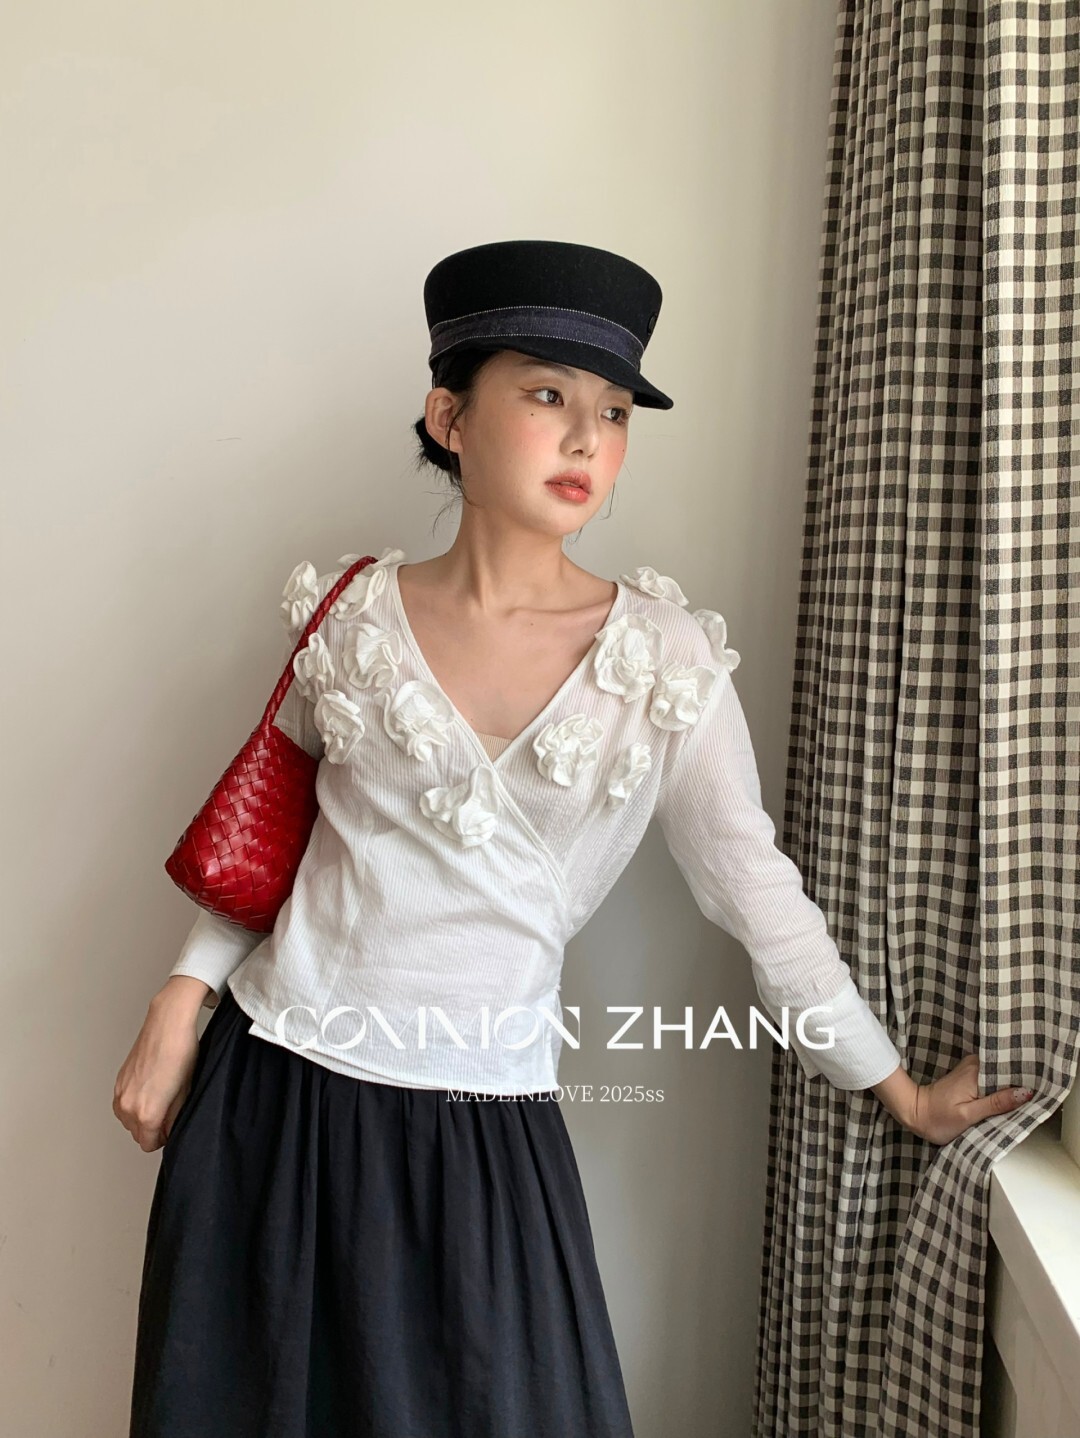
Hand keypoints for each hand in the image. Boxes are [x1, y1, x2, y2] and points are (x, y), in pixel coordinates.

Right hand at [113, 990, 202, 1152]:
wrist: (167, 1024)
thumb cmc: (180, 1051)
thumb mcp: (186, 1091)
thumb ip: (175, 1117)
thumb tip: (169, 1129)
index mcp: (146, 1113)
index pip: (148, 1144)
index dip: (162, 1138)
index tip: (170, 1129)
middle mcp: (128, 1106)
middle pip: (137, 1134)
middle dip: (151, 1128)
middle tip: (168, 1112)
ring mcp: (120, 1093)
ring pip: (127, 1120)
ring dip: (140, 1116)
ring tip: (159, 1099)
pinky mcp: (118, 1081)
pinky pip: (121, 1104)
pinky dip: (132, 1103)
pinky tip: (149, 1090)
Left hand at [909, 1053, 1034, 1144]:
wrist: (914, 1113)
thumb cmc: (937, 1118)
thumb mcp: (968, 1115)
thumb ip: (996, 1103)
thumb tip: (1024, 1093)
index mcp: (976, 1072)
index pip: (1009, 1069)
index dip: (1025, 1079)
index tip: (1039, 1089)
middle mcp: (974, 1065)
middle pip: (1006, 1071)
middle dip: (1019, 1083)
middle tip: (1032, 1097)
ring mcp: (971, 1070)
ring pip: (999, 1076)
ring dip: (1010, 1087)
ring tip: (1021, 1099)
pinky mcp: (969, 1077)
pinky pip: (991, 1080)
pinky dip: (999, 1089)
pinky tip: (1005, 1099)